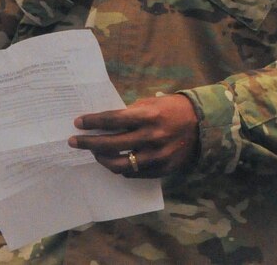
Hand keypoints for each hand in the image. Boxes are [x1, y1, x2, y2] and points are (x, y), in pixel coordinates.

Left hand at [68, 94, 198, 177]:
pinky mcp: (161, 170)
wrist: (201, 125)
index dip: (93, 122)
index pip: (113, 120)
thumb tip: (106, 122)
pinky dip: (121, 167)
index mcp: (148, 116)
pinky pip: (133, 173)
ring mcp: (156, 156)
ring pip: (120, 164)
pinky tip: (114, 160)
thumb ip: (131, 113)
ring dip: (102, 159)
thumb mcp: (152, 103)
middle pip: (111, 144)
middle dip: (89, 143)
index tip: (78, 123)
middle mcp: (150, 137)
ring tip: (94, 153)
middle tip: (74, 141)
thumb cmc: (172, 109)